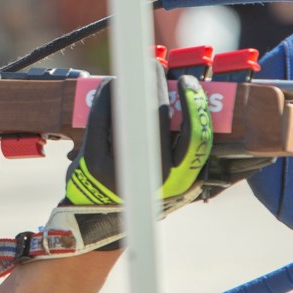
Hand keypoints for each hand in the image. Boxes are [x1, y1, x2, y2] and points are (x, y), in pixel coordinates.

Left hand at [46, 66, 214, 252]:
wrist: (98, 225)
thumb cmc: (141, 195)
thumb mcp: (173, 183)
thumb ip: (185, 154)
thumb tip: (193, 106)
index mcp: (182, 181)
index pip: (198, 138)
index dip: (195, 105)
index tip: (189, 83)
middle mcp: (154, 177)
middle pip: (159, 117)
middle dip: (156, 83)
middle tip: (154, 67)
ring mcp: (123, 169)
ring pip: (130, 113)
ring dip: (132, 85)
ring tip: (134, 73)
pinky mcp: (94, 162)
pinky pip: (102, 118)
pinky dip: (107, 96)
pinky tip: (112, 86)